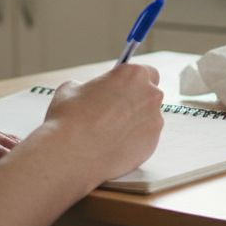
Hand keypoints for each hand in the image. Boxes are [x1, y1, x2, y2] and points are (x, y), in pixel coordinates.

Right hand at [30, 63, 164, 193]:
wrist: (72, 153)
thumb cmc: (70, 117)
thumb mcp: (72, 88)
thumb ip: (88, 86)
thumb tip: (88, 94)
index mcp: (134, 75)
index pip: (146, 72)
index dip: (133, 82)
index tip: (123, 89)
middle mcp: (150, 96)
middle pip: (150, 96)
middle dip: (137, 102)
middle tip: (115, 112)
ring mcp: (154, 122)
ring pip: (148, 120)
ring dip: (134, 123)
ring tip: (110, 134)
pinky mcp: (152, 145)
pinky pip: (145, 140)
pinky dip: (133, 142)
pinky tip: (113, 147)